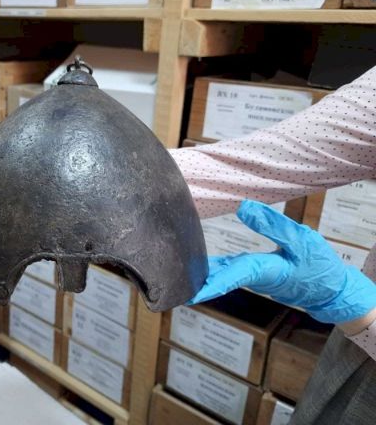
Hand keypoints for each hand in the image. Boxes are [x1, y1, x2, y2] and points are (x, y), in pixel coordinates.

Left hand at [188, 199, 375, 323]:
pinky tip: (194, 263)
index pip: (233, 275)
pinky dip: (211, 268)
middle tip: (168, 284)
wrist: (332, 290)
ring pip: (221, 275)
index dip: (212, 283)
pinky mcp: (253, 273)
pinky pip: (227, 271)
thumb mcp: (301, 240)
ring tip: (172, 271)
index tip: (191, 294)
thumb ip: (272, 224)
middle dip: (194, 282)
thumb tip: (243, 207)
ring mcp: (252, 276)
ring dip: (199, 275)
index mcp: (265, 270)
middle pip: (219, 278)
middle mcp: (253, 276)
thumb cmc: (319, 266)